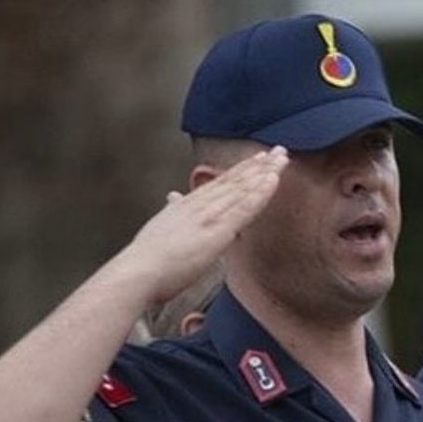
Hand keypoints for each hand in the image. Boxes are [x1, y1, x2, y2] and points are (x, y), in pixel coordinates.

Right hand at [120, 145, 288, 305]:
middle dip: (258, 164)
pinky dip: (260, 192)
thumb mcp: (162, 227)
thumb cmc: (149, 259)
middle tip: (279, 150)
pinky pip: (244, 207)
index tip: (257, 159)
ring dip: (264, 172)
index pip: (220, 183)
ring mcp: (210, 215)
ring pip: (242, 188)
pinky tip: (273, 180)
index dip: (240, 170)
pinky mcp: (218, 229)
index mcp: (188, 204)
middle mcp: (200, 204)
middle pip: (235, 180)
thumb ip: (173, 211)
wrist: (140, 271)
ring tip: (282, 157)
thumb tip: (173, 197)